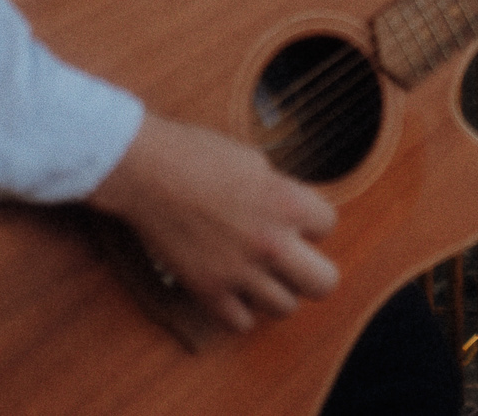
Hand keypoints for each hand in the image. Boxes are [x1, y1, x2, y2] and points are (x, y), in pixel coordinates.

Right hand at [88, 113, 338, 332]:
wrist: (148, 172)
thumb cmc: (198, 155)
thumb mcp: (256, 162)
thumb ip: (281, 194)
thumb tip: (293, 214)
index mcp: (288, 203)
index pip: (329, 226)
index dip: (312, 221)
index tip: (294, 218)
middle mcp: (271, 242)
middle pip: (324, 283)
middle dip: (312, 270)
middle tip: (295, 260)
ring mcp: (240, 271)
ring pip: (285, 308)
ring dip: (276, 291)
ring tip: (261, 274)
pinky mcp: (208, 290)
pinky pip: (241, 323)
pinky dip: (241, 311)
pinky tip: (234, 290)